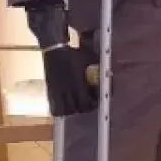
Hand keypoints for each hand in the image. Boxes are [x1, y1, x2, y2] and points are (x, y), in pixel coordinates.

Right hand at [24, 0, 97, 116]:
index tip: (97, 99)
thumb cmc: (74, 53)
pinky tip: (65, 106)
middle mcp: (67, 89)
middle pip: (77, 108)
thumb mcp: (89, 58)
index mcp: (77, 82)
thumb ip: (99, 67)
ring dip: (73, 111)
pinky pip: (54, 108)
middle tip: (89, 103)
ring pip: (66, 111)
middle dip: (85, 108)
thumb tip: (110, 73)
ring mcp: (57, 92)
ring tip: (77, 105)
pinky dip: (61, 111)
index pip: (86, 102)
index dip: (93, 103)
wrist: (55, 49)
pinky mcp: (51, 91)